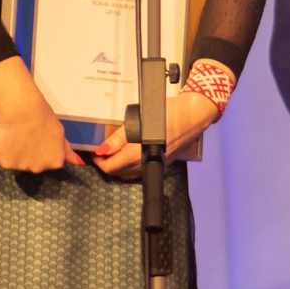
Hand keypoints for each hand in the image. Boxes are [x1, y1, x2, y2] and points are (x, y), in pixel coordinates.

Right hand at [0, 58, 72, 172]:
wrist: (20, 109)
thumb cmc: (40, 116)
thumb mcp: (59, 133)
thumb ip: (67, 151)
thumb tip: (77, 162)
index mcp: (55, 161)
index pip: (47, 161)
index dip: (41, 149)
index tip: (38, 138)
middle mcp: (39, 168)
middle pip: (32, 165)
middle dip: (29, 154)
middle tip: (26, 136)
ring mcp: (22, 167)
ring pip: (16, 163)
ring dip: (15, 153)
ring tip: (16, 136)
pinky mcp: (4, 163)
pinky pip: (2, 160)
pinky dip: (2, 152)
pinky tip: (7, 138)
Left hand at [94, 89, 219, 175]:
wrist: (194, 115)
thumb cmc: (170, 114)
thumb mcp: (139, 122)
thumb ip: (118, 138)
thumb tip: (103, 149)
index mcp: (138, 156)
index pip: (110, 167)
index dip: (99, 161)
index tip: (95, 152)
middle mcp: (146, 164)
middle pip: (119, 173)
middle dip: (108, 163)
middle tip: (103, 150)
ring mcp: (156, 165)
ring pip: (130, 173)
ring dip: (120, 165)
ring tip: (115, 151)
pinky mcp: (164, 163)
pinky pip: (142, 170)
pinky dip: (132, 165)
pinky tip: (131, 153)